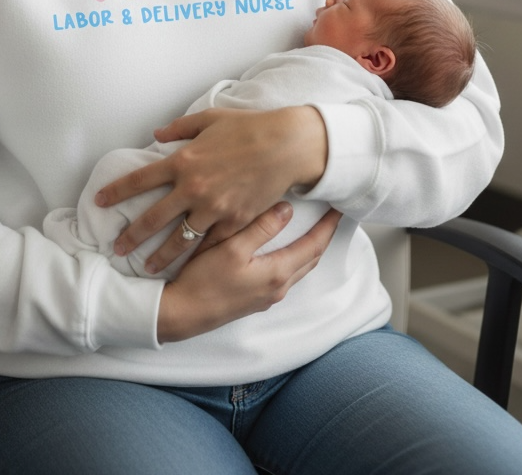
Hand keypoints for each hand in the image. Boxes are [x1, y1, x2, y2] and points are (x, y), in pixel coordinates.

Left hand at [95, 106, 326, 273]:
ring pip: (179, 240)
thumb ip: (179, 128)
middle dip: (131, 236)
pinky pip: (210, 243)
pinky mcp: (234, 221)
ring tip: (146, 267)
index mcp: (183, 161)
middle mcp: (193, 188)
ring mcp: (213, 208)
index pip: (139, 180)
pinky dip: (196, 255)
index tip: (99, 201)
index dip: (116, 192)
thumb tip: (157, 134)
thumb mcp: (209, 119)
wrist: (285, 145)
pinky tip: (187, 265)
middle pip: (153, 219)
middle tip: (117, 247)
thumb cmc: (248, 127)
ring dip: (160, 256)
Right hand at [156, 203, 341, 341]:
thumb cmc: (203, 281)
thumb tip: (288, 209)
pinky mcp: (255, 298)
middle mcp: (278, 287)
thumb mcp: (231, 248)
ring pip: (299, 268)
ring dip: (310, 248)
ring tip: (315, 228)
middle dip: (324, 236)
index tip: (340, 208)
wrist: (181, 314)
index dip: (328, 226)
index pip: (313, 246)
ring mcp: (267, 295)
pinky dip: (294, 257)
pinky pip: (285, 274)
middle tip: (333, 215)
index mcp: (277, 273)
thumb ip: (261, 228)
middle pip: (311, 258)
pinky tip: (286, 248)